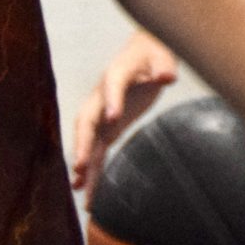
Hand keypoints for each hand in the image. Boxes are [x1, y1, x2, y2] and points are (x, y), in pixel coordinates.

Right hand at [70, 36, 178, 202]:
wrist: (144, 55)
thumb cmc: (153, 55)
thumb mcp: (162, 57)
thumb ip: (164, 66)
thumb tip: (167, 76)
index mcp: (116, 74)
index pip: (112, 86)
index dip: (111, 101)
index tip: (113, 118)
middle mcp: (101, 97)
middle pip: (87, 121)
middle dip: (83, 143)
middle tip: (81, 165)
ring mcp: (102, 115)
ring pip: (88, 141)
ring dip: (83, 164)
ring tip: (78, 187)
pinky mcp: (108, 128)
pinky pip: (97, 150)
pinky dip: (92, 169)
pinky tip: (84, 190)